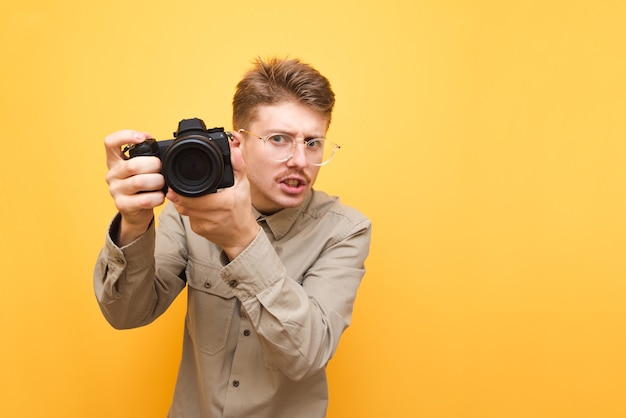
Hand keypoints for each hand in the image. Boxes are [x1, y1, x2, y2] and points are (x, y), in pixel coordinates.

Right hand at [104, 130, 164, 244]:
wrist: (136, 211)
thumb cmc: (141, 186)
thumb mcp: (139, 168)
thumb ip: (144, 154)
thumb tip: (151, 139)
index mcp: (114, 161)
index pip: (110, 142)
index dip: (125, 136)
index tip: (142, 138)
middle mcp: (112, 174)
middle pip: (133, 165)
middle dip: (154, 165)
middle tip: (160, 169)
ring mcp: (115, 190)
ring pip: (140, 182)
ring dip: (157, 182)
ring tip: (161, 183)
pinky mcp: (122, 205)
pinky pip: (144, 200)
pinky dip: (158, 197)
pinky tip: (160, 196)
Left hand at [167, 143, 259, 259]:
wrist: (242, 237)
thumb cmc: (243, 210)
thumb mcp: (243, 186)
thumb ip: (238, 166)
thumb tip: (234, 149)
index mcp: (223, 204)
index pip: (194, 198)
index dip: (180, 192)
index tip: (173, 185)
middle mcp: (212, 216)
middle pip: (185, 204)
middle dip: (177, 195)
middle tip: (172, 186)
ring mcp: (204, 225)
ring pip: (184, 210)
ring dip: (182, 201)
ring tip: (183, 192)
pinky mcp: (198, 231)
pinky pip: (188, 217)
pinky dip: (188, 210)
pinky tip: (194, 205)